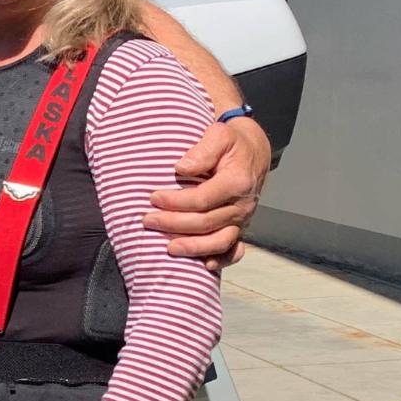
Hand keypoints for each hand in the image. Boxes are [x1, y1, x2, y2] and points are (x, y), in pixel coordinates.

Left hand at [144, 118, 270, 266]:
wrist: (252, 152)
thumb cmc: (231, 144)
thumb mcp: (219, 135)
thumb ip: (203, 150)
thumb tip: (182, 167)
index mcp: (237, 182)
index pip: (202, 199)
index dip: (175, 202)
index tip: (153, 198)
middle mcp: (242, 205)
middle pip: (206, 223)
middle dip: (174, 225)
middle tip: (148, 221)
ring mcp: (243, 220)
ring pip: (219, 242)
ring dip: (193, 248)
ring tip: (168, 248)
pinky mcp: (240, 228)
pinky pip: (234, 250)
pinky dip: (222, 260)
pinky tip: (205, 265)